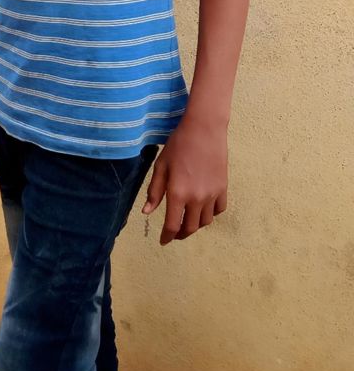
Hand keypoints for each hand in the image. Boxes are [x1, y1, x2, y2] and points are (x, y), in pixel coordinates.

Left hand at [141, 114, 227, 244]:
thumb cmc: (178, 145)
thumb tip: (147, 212)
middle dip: (181, 234)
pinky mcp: (223, 188)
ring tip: (187, 219)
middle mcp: (196, 198)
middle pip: (190, 228)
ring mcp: (212, 194)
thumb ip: (155, 191)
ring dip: (195, 224)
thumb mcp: (161, 166)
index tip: (163, 241)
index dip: (167, 236)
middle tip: (174, 233)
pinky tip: (203, 208)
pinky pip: (218, 210)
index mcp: (178, 193)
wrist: (204, 130)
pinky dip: (211, 213)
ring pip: (205, 221)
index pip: (172, 225)